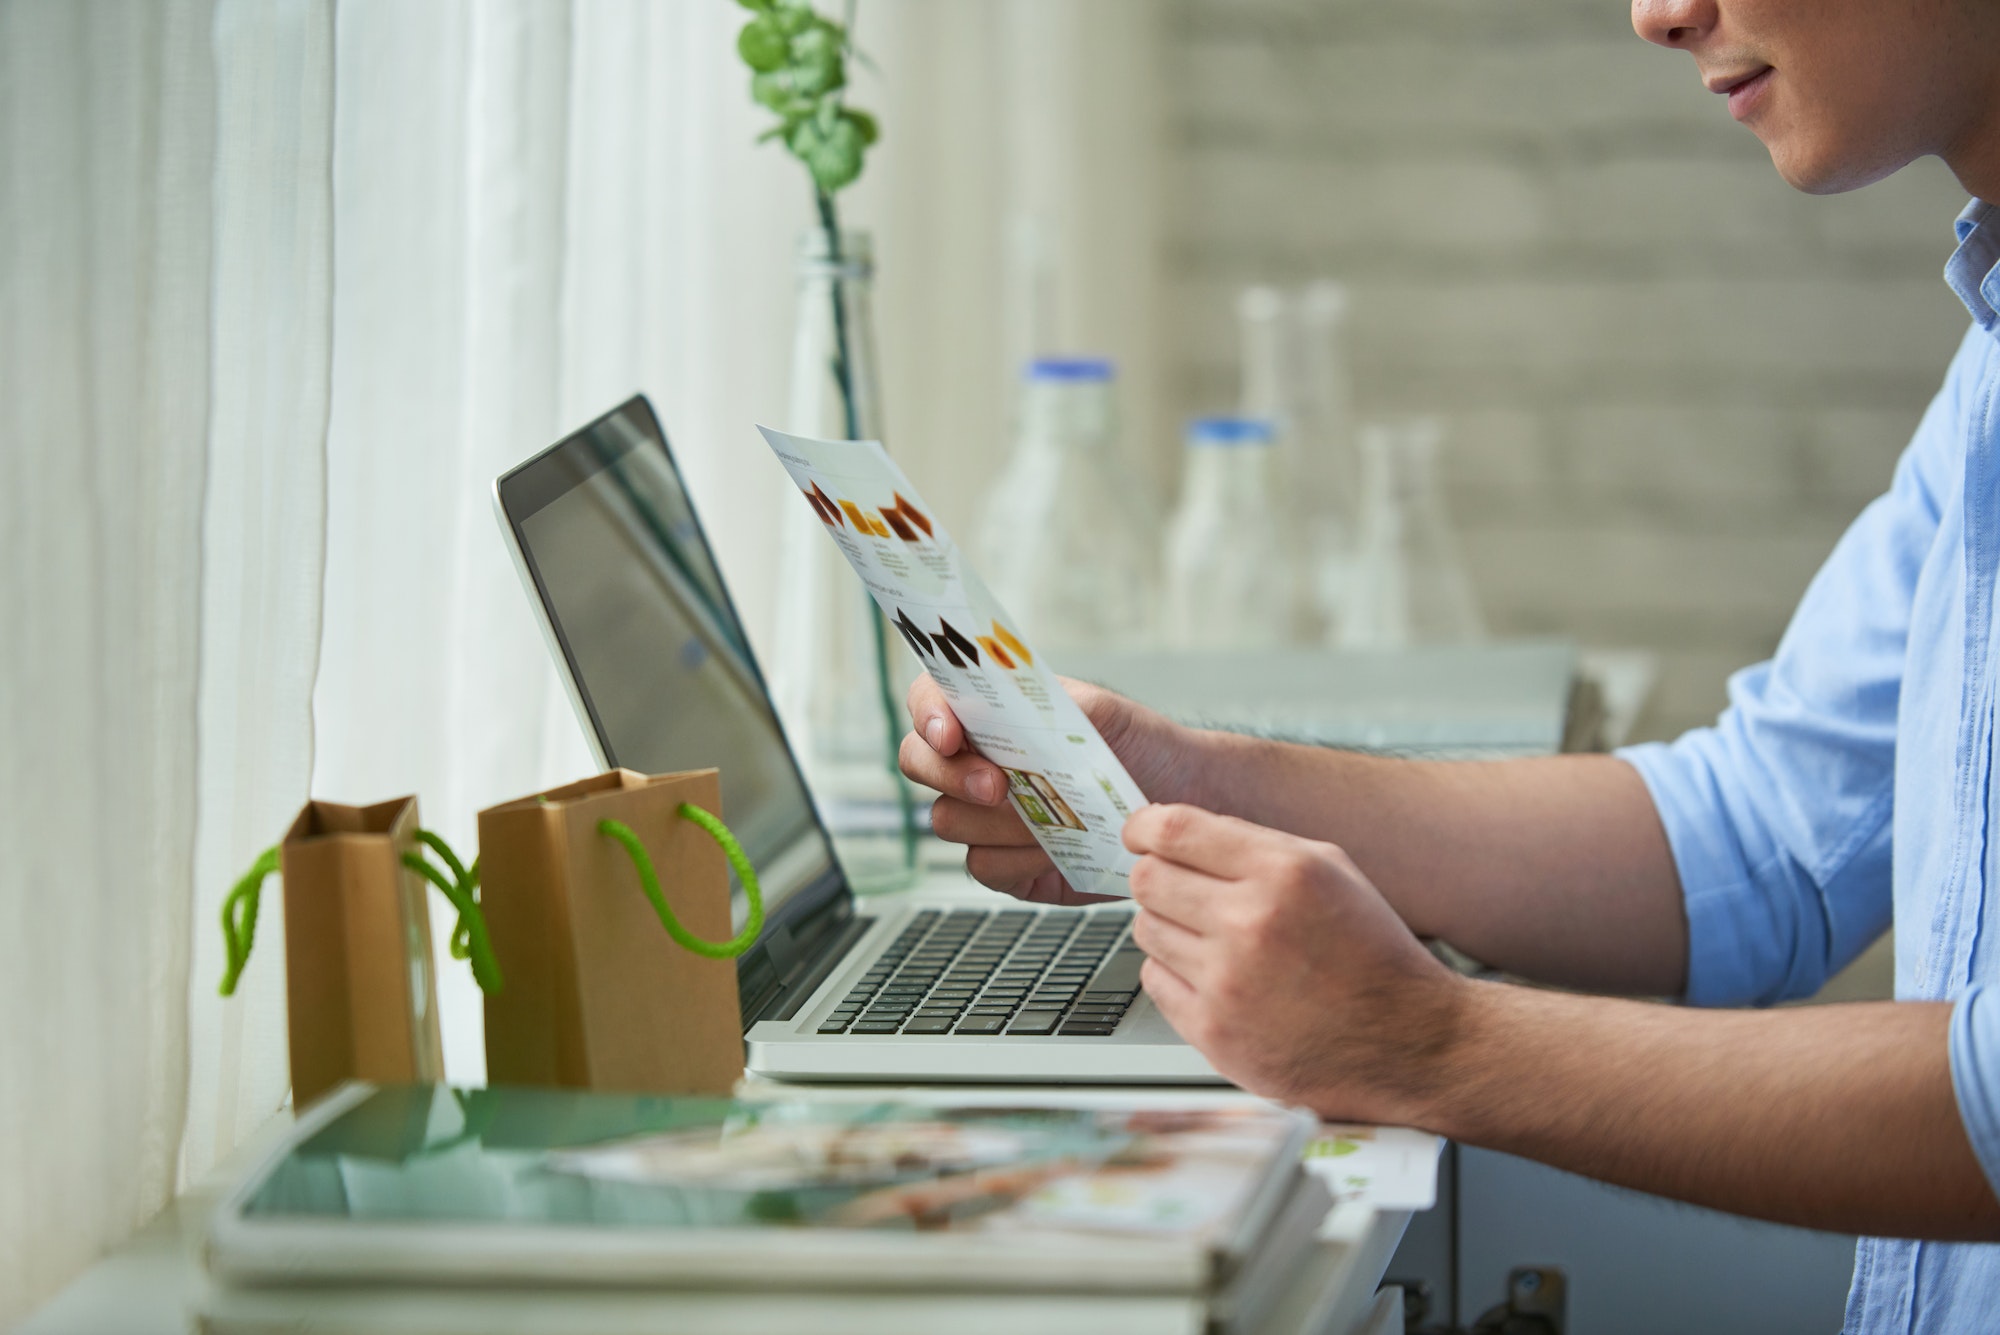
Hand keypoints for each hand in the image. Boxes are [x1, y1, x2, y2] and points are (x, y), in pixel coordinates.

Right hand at [899, 675, 1202, 904]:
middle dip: (954, 775)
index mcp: (988, 711)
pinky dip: (1017, 859)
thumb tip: (1008, 702)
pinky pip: (982, 865)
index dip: (927, 715)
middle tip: (1000, 786)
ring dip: (998, 820)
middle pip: (918, 763)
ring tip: (1052, 816)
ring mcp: (984, 816)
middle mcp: (975, 760)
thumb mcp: (1100, 711)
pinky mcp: (1005, 864)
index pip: (928, 700)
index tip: (950, 734)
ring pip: (947, 819)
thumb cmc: (1135, 745)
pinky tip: (1056, 848)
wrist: (1177, 798)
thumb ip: (1048, 703)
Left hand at [1125, 803, 1467, 1122]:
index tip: (1140, 833)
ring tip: (1212, 938)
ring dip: (1168, 926)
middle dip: (1156, 876)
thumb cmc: (1372, 954)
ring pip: (1145, 929)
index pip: (1175, 830)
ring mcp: (1229, 983)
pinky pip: (1155, 980)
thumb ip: (1254, 845)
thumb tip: (1176, 832)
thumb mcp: (1331, 871)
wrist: (1410, 1044)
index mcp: (1285, 873)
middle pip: (1147, 878)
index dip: (1144, 826)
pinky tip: (1216, 976)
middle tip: (1178, 887)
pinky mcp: (1215, 1033)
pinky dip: (1175, 973)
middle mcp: (1252, 924)